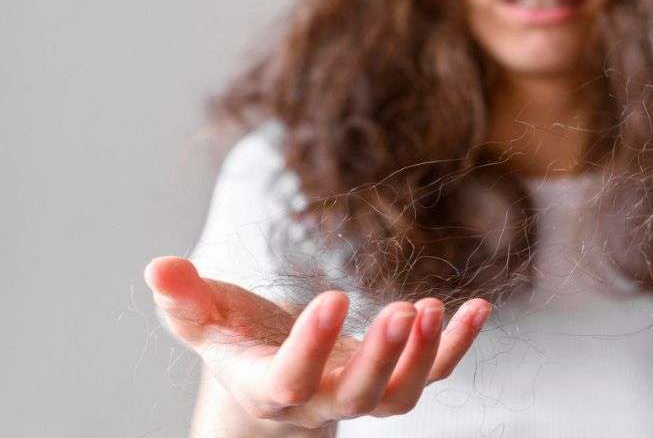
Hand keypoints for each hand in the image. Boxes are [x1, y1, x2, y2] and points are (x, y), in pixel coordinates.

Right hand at [144, 255, 489, 427]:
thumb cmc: (237, 341)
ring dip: (424, 356)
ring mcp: (362, 394)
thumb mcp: (205, 320)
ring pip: (400, 395)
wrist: (272, 372)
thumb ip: (184, 300)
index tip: (334, 297)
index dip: (312, 347)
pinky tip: (478, 307)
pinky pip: (435, 372)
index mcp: (270, 387)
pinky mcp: (394, 378)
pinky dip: (458, 345)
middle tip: (403, 311)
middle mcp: (320, 401)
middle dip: (382, 358)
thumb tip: (157, 267)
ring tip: (436, 308)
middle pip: (357, 396)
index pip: (290, 379)